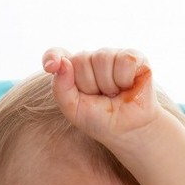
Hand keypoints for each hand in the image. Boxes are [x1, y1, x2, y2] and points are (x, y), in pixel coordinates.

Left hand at [42, 48, 160, 142]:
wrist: (128, 130)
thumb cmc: (100, 120)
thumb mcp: (73, 109)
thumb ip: (61, 88)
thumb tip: (62, 63)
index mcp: (73, 70)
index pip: (56, 54)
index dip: (53, 57)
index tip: (50, 66)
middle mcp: (91, 59)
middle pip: (80, 60)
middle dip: (90, 85)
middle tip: (102, 98)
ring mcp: (112, 55)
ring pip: (102, 59)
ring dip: (108, 85)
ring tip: (115, 94)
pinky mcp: (133, 57)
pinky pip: (123, 60)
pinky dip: (125, 79)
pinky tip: (128, 86)